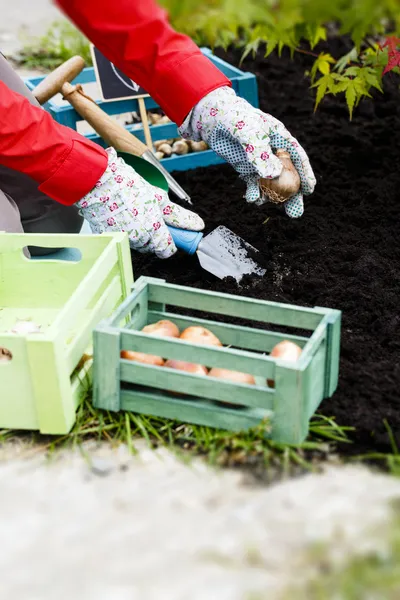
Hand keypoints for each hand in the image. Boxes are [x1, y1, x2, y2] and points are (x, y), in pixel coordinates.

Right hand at [76, 148, 203, 257]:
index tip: (171, 233)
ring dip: (140, 231)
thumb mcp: (159, 198)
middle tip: (151, 215)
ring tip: (134, 210)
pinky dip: (125, 228)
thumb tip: (198, 225)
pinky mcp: (109, 236)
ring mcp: (122, 239)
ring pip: (138, 242)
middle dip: (155, 234)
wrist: (98, 180)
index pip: (168, 250)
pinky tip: (122, 213)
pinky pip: (123, 237)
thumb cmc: (129, 185)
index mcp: (153, 231)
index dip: (171, 241)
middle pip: (152, 246)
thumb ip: (179, 216)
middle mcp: (138, 240)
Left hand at [179, 87, 315, 217]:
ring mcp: (260, 161)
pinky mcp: (247, 168)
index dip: (305, 174)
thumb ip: (259, 152)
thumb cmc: (234, 119)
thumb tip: (274, 174)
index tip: (310, 190)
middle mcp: (273, 151)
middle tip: (296, 213)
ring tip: (270, 204)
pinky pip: (254, 184)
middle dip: (292, 194)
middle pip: (288, 175)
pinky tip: (253, 199)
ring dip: (272, 196)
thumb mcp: (247, 133)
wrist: (213, 120)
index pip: (297, 157)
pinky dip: (255, 193)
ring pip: (272, 183)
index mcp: (280, 138)